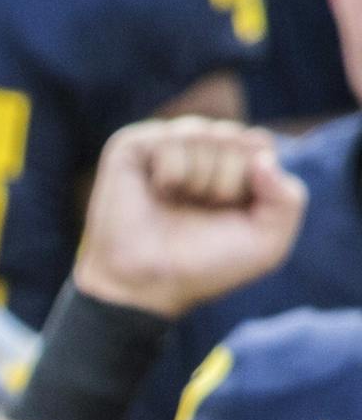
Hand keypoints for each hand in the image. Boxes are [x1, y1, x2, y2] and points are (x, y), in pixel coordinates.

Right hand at [73, 118, 305, 317]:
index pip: (258, 144)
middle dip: (224, 182)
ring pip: (202, 135)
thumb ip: (289, 200)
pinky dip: (170, 173)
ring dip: (197, 180)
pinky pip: (170, 140)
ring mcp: (164, 144)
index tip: (228, 212)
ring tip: (176, 202)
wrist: (150, 284)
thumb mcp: (267, 242)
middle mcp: (198, 148)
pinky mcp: (131, 146)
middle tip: (199, 210)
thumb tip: (262, 158)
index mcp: (230, 164)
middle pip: (233, 138)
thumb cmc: (206, 265)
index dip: (248, 181)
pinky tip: (155, 191)